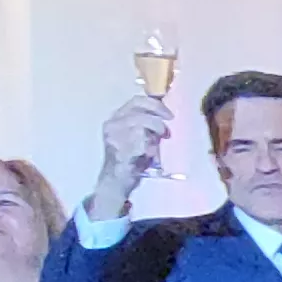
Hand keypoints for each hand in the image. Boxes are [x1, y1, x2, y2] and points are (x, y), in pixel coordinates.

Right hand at [90, 94, 171, 214]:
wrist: (117, 181)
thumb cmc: (131, 158)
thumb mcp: (138, 136)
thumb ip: (147, 124)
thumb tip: (165, 115)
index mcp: (116, 118)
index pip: (136, 101)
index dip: (155, 104)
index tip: (168, 114)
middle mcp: (113, 124)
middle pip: (140, 109)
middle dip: (158, 118)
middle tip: (166, 131)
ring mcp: (115, 135)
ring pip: (142, 123)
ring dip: (154, 134)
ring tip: (154, 146)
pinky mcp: (120, 148)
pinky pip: (142, 142)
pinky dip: (150, 148)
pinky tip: (148, 155)